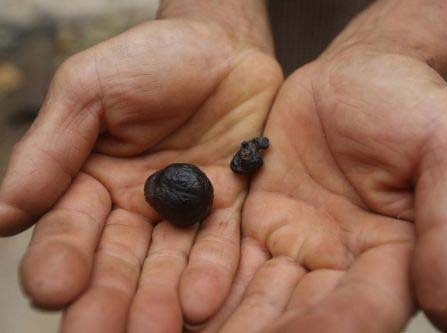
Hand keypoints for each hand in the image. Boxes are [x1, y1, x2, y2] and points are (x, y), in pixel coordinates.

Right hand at [0, 17, 281, 331]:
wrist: (222, 47)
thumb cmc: (151, 59)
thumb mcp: (91, 88)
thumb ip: (54, 146)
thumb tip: (3, 214)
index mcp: (92, 180)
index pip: (69, 228)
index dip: (60, 257)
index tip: (51, 287)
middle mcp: (137, 206)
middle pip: (118, 260)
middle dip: (109, 296)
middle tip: (100, 332)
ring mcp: (186, 211)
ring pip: (169, 262)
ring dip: (161, 298)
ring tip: (158, 328)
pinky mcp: (231, 207)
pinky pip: (222, 242)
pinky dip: (213, 271)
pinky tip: (203, 301)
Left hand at [204, 43, 446, 331]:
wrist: (354, 74)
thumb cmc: (409, 102)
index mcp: (396, 258)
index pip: (364, 310)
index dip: (331, 327)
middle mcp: (341, 264)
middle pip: (302, 317)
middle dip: (261, 332)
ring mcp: (296, 246)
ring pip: (258, 298)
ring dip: (224, 320)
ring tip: (175, 330)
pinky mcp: (257, 223)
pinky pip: (226, 259)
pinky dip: (202, 281)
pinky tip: (176, 298)